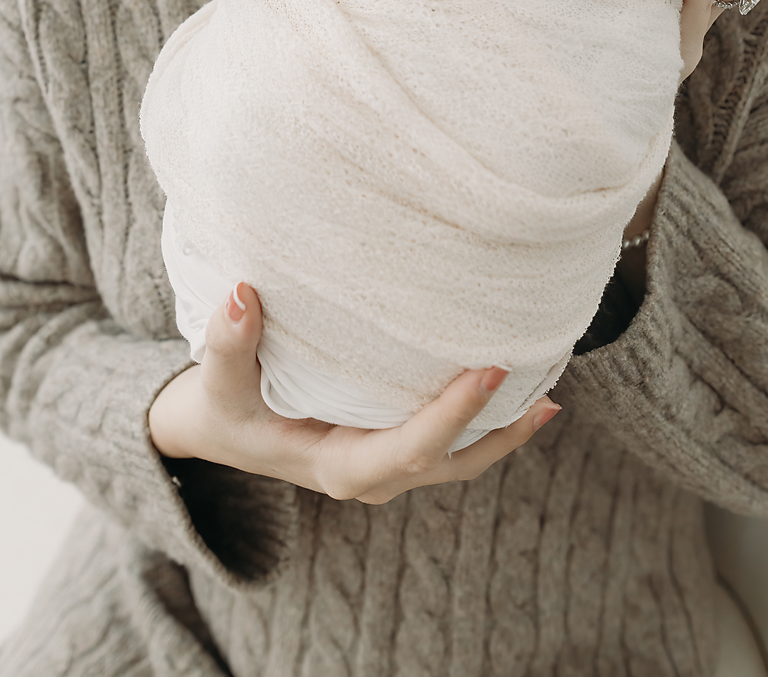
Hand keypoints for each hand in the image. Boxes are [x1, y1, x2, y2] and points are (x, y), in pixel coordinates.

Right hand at [148, 284, 560, 504]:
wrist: (215, 430)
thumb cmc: (220, 404)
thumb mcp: (216, 378)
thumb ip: (228, 340)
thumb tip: (242, 292)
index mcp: (336, 468)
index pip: (407, 451)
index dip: (451, 417)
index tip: (490, 371)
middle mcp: (370, 476)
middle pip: (451, 462)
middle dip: (499, 430)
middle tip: (544, 383)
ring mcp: (386, 464)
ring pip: (461, 458)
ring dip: (506, 430)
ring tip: (552, 391)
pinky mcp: (393, 444)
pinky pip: (452, 442)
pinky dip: (489, 420)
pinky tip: (524, 386)